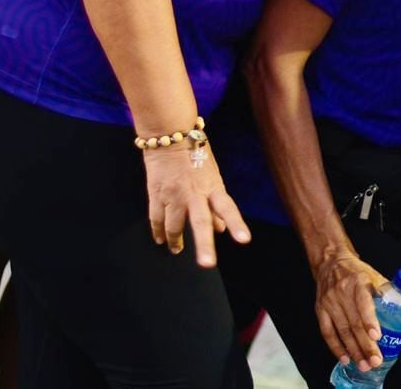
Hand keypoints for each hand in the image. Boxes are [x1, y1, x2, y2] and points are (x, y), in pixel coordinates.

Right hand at [142, 142, 248, 267]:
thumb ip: (216, 204)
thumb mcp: (212, 176)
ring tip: (176, 249)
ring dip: (175, 241)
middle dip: (204, 245)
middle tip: (207, 264)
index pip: (227, 208)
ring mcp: (174, 195)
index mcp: (213, 187)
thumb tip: (221, 230)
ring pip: (173, 226)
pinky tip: (160, 239)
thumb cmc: (196, 154)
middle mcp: (194, 193)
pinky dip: (158, 232)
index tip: (244, 240)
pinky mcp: (156, 195)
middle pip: (200, 222)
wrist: (170, 135)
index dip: (236, 224)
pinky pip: (156, 219)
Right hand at [313, 252, 400, 372]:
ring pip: (342, 330)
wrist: (332, 263)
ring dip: (353, 350)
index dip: (370, 321)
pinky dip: (336, 347)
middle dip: (366, 345)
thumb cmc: (360, 274)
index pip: (364, 303)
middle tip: (375, 360)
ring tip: (364, 364)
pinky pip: (327, 332)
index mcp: (360, 282)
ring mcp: (330, 302)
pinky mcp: (320, 310)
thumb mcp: (380, 280)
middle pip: (354, 323)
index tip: (377, 336)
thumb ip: (398, 302)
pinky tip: (345, 358)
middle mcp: (343, 292)